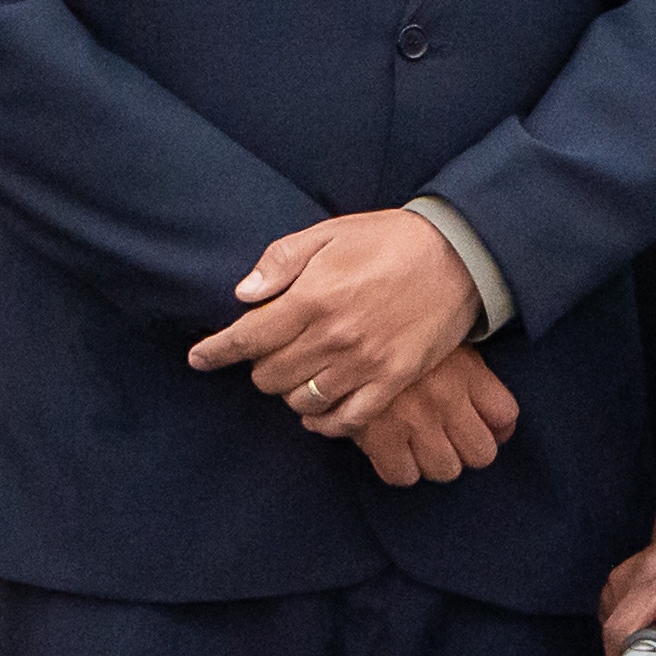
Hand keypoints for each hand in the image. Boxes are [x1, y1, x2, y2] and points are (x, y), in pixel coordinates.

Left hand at [188, 207, 481, 432]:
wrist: (457, 257)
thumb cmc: (388, 240)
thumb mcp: (329, 234)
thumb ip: (281, 262)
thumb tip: (244, 295)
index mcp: (312, 297)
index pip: (247, 337)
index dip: (216, 352)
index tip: (198, 359)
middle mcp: (333, 336)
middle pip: (269, 375)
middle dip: (259, 367)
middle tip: (270, 353)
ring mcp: (363, 364)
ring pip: (301, 400)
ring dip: (289, 391)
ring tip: (297, 375)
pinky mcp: (392, 382)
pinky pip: (345, 420)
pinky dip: (323, 421)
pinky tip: (317, 411)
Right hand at [351, 346, 520, 486]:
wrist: (344, 323)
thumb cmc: (393, 329)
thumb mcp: (441, 337)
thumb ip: (473, 375)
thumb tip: (501, 427)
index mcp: (467, 370)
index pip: (505, 415)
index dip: (497, 427)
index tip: (483, 427)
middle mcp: (447, 398)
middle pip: (480, 452)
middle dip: (466, 449)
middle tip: (449, 439)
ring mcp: (414, 420)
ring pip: (444, 469)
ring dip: (433, 461)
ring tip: (418, 444)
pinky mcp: (378, 435)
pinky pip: (402, 474)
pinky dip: (398, 467)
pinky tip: (391, 449)